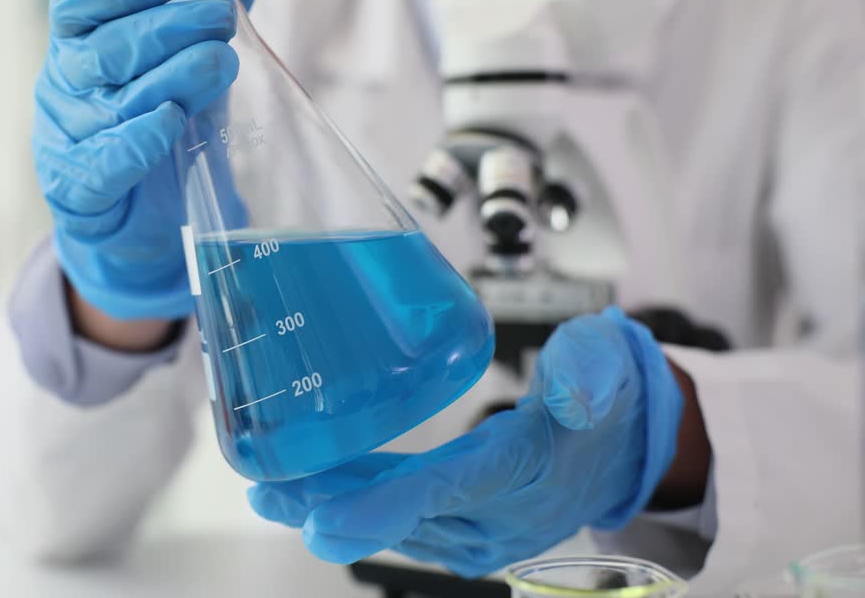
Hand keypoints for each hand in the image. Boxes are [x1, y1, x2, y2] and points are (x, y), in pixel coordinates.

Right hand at [34, 0, 262, 319]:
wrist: (144, 227)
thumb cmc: (159, 129)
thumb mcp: (189, 65)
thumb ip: (210, 7)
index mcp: (79, 46)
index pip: (79, 4)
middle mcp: (63, 89)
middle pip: (104, 51)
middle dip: (165, 30)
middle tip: (220, 19)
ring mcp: (65, 141)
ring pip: (111, 106)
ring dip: (168, 80)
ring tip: (220, 64)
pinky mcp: (79, 193)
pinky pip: (101, 166)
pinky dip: (135, 143)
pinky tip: (168, 122)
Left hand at [247, 307, 683, 576]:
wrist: (627, 445)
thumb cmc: (607, 396)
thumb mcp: (608, 364)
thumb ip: (590, 369)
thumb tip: (571, 387)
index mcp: (525, 469)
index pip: (445, 490)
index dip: (381, 505)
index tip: (322, 519)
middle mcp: (499, 513)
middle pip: (403, 511)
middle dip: (329, 506)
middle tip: (267, 491)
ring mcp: (482, 529)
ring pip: (395, 518)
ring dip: (331, 505)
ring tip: (269, 488)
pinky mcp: (467, 527)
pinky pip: (405, 517)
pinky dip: (358, 503)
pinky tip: (314, 487)